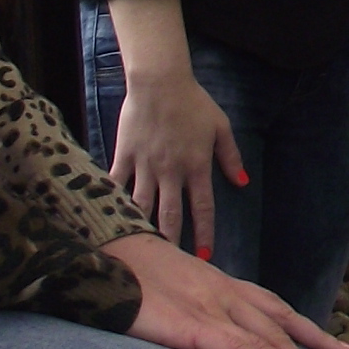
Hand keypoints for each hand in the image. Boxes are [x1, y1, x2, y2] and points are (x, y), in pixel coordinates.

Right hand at [106, 233, 348, 348]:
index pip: (280, 312)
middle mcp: (229, 296)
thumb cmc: (134, 274)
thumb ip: (200, 307)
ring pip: (270, 344)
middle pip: (282, 333)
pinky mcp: (193, 326)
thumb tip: (211, 329)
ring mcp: (214, 310)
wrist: (104, 255)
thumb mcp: (178, 289)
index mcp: (226, 287)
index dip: (312, 335)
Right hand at [109, 71, 245, 258]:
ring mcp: (145, 166)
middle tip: (169, 265)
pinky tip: (106, 221)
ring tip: (140, 252)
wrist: (160, 83)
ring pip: (142, 206)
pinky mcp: (125, 157)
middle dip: (171, 242)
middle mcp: (170, 172)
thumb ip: (230, 157)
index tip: (205, 255)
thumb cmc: (194, 103)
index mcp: (196, 166)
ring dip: (142, 230)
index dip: (204, 233)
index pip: (203, 208)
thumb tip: (242, 183)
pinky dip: (112, 203)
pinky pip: (116, 185)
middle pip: (170, 215)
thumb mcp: (220, 127)